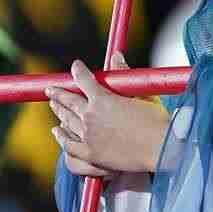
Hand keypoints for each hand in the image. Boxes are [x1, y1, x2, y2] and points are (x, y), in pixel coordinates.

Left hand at [45, 57, 168, 177]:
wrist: (160, 148)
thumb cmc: (156, 121)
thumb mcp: (142, 94)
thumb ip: (125, 76)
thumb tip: (116, 57)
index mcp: (102, 99)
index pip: (83, 80)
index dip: (78, 71)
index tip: (75, 67)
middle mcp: (90, 116)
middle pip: (68, 101)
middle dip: (58, 93)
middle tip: (51, 90)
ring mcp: (88, 136)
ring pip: (66, 121)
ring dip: (59, 111)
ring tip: (54, 106)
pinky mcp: (90, 154)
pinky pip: (69, 145)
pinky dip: (62, 137)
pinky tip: (58, 132)